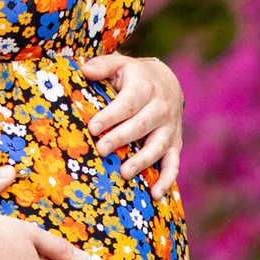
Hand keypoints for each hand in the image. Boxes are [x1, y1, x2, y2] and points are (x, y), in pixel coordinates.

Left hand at [81, 53, 182, 197]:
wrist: (168, 82)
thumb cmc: (134, 76)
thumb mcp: (120, 65)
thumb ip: (102, 65)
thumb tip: (83, 69)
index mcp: (145, 88)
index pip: (128, 103)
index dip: (111, 116)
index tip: (92, 127)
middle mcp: (161, 109)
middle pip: (142, 126)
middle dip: (122, 139)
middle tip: (101, 150)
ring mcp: (170, 128)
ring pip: (158, 147)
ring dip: (142, 161)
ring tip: (124, 173)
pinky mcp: (175, 144)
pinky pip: (174, 163)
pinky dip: (167, 179)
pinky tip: (156, 194)